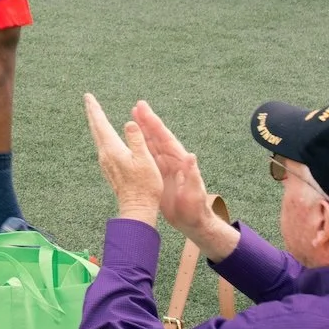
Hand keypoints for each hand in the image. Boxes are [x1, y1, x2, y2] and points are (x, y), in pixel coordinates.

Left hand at [85, 93, 162, 223]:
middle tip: (88, 99)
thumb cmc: (145, 185)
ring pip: (98, 137)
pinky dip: (101, 134)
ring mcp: (105, 162)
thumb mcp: (145, 160)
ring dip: (96, 123)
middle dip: (92, 113)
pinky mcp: (109, 168)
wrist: (137, 207)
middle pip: (96, 128)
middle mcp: (104, 154)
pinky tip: (104, 136)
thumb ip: (136, 140)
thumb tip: (128, 122)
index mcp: (112, 149)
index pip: (100, 124)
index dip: (95, 109)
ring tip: (95, 114)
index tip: (88, 96)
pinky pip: (102, 145)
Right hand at [131, 101, 236, 259]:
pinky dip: (140, 144)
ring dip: (142, 129)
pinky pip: (147, 155)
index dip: (154, 123)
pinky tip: (132, 139)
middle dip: (147, 121)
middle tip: (137, 105)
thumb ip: (192, 175)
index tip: (144, 109)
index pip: (165, 138)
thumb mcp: (194, 193)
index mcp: (179, 161)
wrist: (193, 222)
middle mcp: (172, 160)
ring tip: (133, 115)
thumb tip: (191, 155)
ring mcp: (165, 166)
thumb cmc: (195, 210)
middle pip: (157, 136)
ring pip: (151, 143)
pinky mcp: (158, 173)